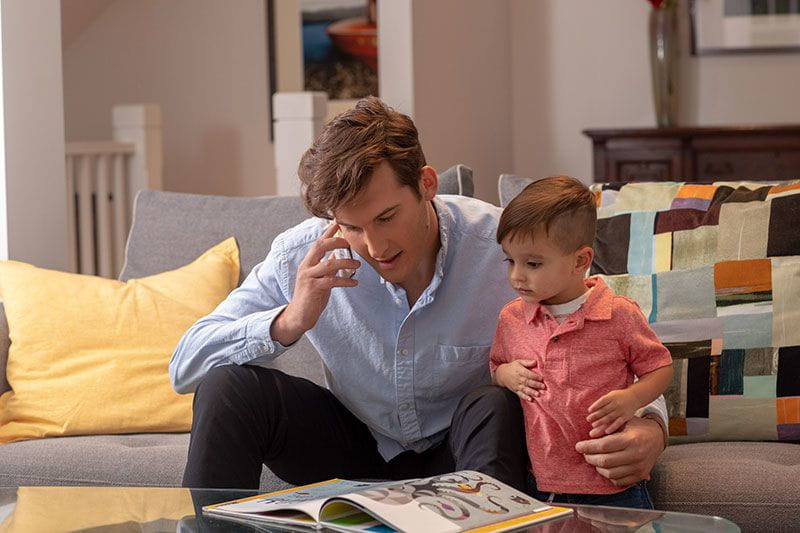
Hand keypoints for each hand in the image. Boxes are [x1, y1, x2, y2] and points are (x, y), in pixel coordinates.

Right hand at [271, 223, 359, 344]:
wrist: (299, 316)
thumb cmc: (310, 297)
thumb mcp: (319, 278)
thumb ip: (326, 267)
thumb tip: (336, 256)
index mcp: (308, 262)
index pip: (318, 242)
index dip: (328, 232)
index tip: (338, 221)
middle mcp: (306, 267)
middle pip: (320, 246)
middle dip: (336, 241)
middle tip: (350, 243)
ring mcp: (308, 277)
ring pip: (329, 264)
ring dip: (346, 262)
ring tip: (358, 264)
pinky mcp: (313, 289)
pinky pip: (332, 281)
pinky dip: (345, 280)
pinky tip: (355, 282)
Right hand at [494, 360, 544, 401]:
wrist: (502, 374)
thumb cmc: (512, 367)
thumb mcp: (518, 362)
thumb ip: (527, 362)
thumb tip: (535, 362)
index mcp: (520, 371)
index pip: (528, 374)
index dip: (535, 376)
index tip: (541, 378)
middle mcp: (518, 379)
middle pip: (528, 382)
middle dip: (535, 385)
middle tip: (543, 386)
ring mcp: (517, 385)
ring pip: (525, 389)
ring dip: (531, 392)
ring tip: (538, 394)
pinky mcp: (516, 390)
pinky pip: (520, 394)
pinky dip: (525, 397)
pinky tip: (530, 399)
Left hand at [575, 416, 663, 486]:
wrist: (657, 437)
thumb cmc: (637, 427)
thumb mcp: (623, 421)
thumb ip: (607, 428)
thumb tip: (590, 435)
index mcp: (631, 440)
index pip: (604, 446)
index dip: (588, 447)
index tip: (578, 446)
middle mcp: (636, 455)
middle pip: (605, 461)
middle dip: (590, 458)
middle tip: (584, 453)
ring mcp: (639, 467)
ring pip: (611, 473)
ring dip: (598, 468)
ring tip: (594, 460)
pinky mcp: (640, 475)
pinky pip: (619, 481)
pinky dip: (609, 476)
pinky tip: (605, 468)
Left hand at [586, 389, 638, 435]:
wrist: (634, 397)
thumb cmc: (619, 396)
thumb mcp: (611, 394)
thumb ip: (603, 400)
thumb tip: (592, 409)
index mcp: (612, 397)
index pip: (602, 401)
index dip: (595, 406)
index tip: (589, 411)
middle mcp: (617, 403)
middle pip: (605, 410)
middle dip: (596, 415)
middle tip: (588, 419)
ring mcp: (622, 410)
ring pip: (610, 417)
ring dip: (601, 422)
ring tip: (594, 425)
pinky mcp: (626, 416)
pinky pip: (618, 423)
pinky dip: (612, 427)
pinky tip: (606, 431)